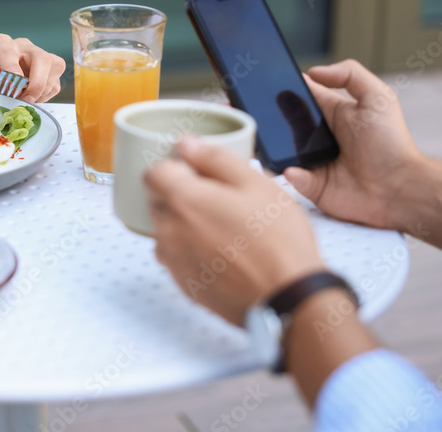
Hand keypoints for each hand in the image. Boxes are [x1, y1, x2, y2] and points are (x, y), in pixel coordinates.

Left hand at [0, 34, 65, 101]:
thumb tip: (15, 92)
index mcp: (0, 44)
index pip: (7, 51)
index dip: (11, 67)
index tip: (13, 83)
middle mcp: (22, 46)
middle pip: (42, 58)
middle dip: (37, 82)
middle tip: (26, 99)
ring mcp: (37, 56)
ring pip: (55, 67)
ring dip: (43, 89)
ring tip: (26, 99)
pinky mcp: (48, 69)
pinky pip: (55, 83)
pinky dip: (45, 94)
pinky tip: (31, 97)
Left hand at [146, 137, 324, 325]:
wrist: (288, 298)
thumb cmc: (277, 241)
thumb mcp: (255, 184)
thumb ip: (215, 159)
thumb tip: (186, 144)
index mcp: (182, 200)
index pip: (153, 173)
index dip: (172, 167)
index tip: (193, 170)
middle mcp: (168, 230)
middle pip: (158, 201)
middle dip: (179, 194)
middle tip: (218, 198)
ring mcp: (173, 260)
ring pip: (166, 229)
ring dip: (184, 223)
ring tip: (224, 227)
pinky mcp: (183, 283)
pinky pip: (177, 256)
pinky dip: (191, 249)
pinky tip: (223, 252)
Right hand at [283, 59, 424, 231]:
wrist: (401, 187)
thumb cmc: (392, 143)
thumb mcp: (378, 98)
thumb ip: (350, 75)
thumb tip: (313, 71)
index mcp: (331, 112)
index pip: (301, 93)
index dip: (285, 86)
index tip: (266, 82)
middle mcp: (319, 135)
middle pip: (284, 121)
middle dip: (271, 118)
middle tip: (264, 116)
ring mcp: (314, 160)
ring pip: (282, 150)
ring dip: (276, 147)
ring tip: (272, 143)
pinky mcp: (313, 185)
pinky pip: (293, 178)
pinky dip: (291, 174)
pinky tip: (295, 169)